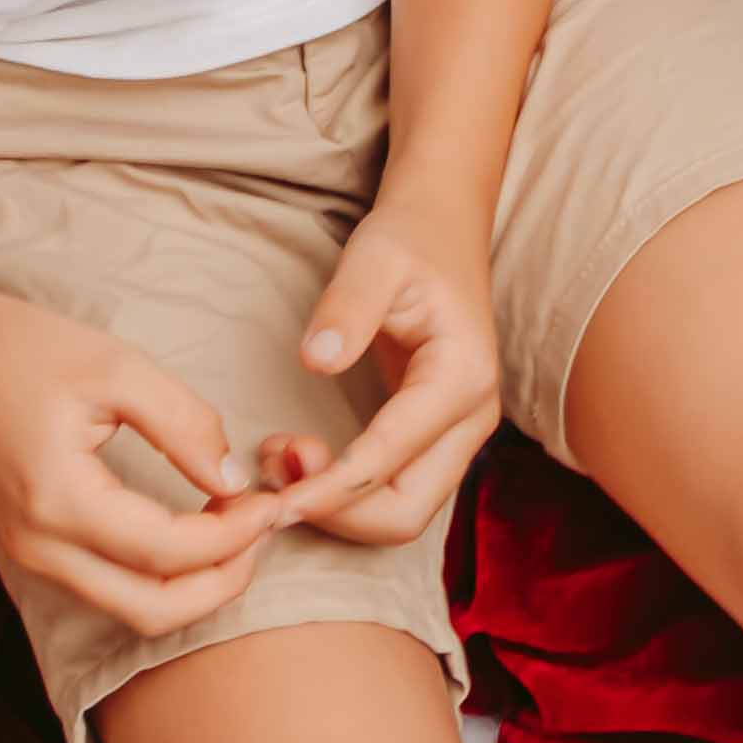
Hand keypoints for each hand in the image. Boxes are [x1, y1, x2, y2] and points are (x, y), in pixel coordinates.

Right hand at [0, 282, 281, 643]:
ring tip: (237, 527)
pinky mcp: (31, 553)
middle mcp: (40, 548)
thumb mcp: (118, 368)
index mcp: (59, 502)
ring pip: (132, 609)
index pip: (169, 552)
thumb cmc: (25, 350)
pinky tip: (194, 530)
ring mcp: (30, 559)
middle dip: (223, 581)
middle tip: (264, 528)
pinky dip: (160, 575)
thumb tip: (232, 480)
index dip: (235, 536)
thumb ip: (183, 425)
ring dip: (194, 583)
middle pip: (153, 610)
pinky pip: (108, 589)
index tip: (273, 500)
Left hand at [258, 202, 501, 551]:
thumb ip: (347, 307)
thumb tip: (315, 359)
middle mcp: (471, 418)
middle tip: (272, 476)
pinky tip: (302, 463)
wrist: (443, 229)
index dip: (327, 490)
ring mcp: (459, 433)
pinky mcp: (436, 438)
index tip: (271, 501)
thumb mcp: (375, 258)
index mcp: (461, 378)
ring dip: (337, 509)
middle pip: (405, 513)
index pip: (388, 460)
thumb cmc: (410, 240)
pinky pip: (394, 493)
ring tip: (279, 463)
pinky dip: (346, 497)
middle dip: (334, 512)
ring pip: (401, 513)